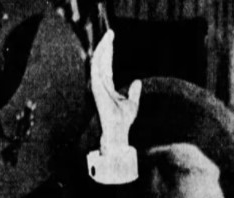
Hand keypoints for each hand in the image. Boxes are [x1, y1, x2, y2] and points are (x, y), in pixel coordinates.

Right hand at [90, 29, 141, 152]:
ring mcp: (97, 85)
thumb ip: (134, 92)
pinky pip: (96, 68)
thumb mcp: (133, 103)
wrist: (119, 129)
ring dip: (102, 48)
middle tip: (111, 33)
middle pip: (102, 61)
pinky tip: (104, 47)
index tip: (112, 40)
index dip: (109, 53)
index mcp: (107, 87)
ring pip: (97, 61)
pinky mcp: (96, 87)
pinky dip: (99, 57)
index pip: (106, 66)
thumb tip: (137, 81)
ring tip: (108, 36)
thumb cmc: (124, 120)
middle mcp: (100, 84)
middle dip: (106, 46)